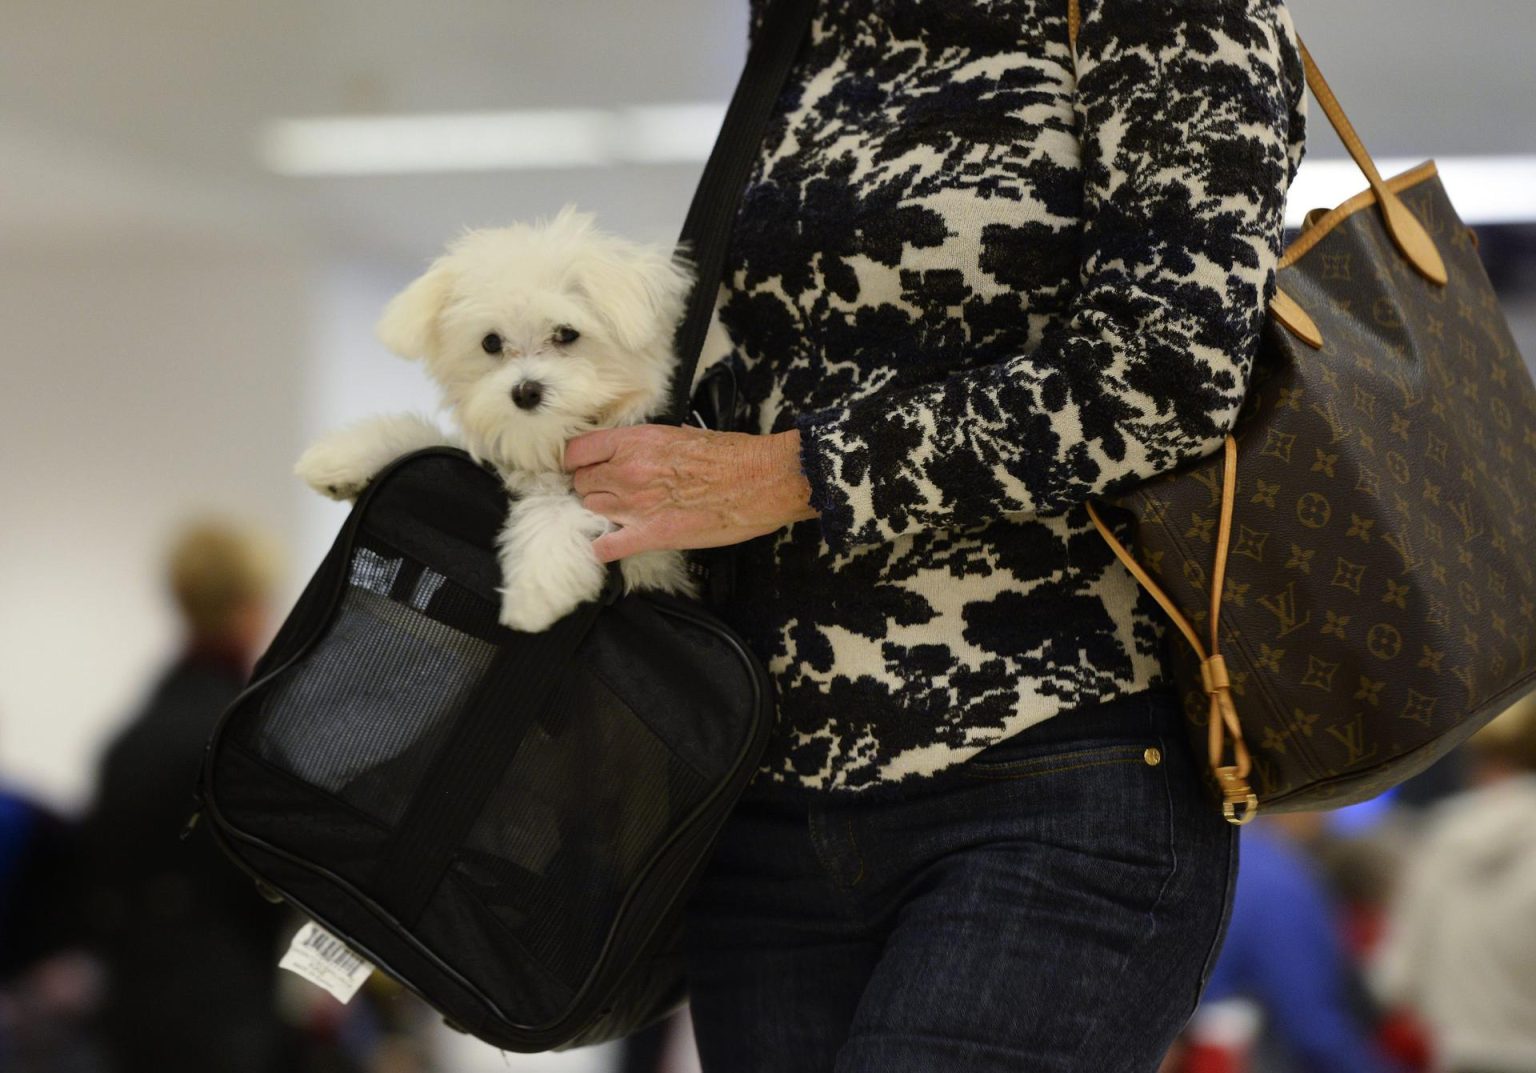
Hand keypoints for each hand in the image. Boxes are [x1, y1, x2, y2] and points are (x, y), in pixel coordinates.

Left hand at [562, 424, 817, 562]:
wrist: (760, 480)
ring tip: (620, 515)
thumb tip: (640, 451)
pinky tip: (613, 544)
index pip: (578, 452)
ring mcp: (636, 504)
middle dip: (592, 488)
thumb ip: (651, 445)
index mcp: (635, 441)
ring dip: (602, 513)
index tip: (586, 468)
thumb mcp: (682, 435)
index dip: (579, 462)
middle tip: (611, 493)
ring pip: (591, 510)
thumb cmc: (732, 455)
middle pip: (582, 484)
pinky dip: (604, 548)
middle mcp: (627, 470)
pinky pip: (606, 547)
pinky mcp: (651, 535)